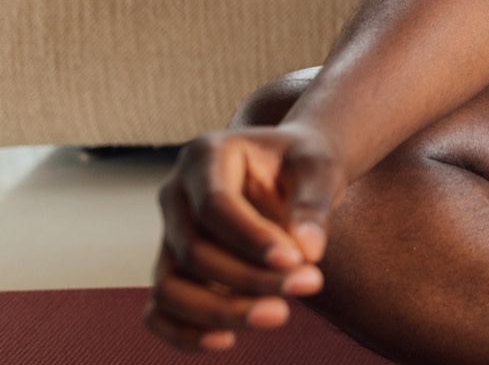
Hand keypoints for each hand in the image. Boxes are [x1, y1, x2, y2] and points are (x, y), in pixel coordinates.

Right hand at [145, 124, 344, 351]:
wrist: (297, 170)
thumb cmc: (307, 164)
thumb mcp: (320, 168)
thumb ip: (313, 205)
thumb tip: (309, 251)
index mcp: (205, 156)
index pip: (214, 206)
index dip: (252, 240)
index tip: (298, 261)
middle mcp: (176, 194)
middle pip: (193, 251)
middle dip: (250, 278)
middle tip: (310, 284)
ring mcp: (169, 234)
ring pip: (170, 287)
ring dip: (220, 311)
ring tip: (280, 314)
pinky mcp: (174, 268)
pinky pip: (160, 310)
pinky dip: (183, 332)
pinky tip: (226, 341)